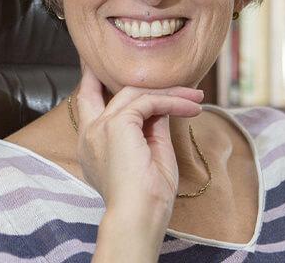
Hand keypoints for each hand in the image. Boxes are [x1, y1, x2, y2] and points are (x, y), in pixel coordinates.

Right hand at [73, 63, 203, 221]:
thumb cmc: (146, 196)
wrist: (138, 215)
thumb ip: (151, 126)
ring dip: (171, 94)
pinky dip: (173, 102)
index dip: (93, 83)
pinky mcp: (116, 124)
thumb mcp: (150, 153)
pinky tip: (192, 109)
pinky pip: (150, 102)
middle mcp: (89, 134)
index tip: (101, 68)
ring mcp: (100, 128)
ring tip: (197, 101)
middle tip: (142, 68)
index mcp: (92, 144)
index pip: (87, 104)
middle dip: (118, 74)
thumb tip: (163, 105)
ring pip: (136, 93)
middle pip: (101, 90)